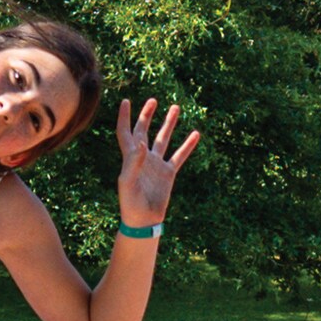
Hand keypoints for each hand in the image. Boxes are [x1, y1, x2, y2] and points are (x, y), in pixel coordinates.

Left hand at [116, 99, 199, 225]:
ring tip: (176, 108)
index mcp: (129, 157)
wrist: (143, 220)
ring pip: (163, 139)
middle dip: (147, 115)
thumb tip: (141, 142)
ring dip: (169, 124)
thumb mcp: (128, 182)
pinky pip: (179, 155)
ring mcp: (156, 164)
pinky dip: (187, 145)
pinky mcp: (168, 173)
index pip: (125, 132)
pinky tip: (195, 134)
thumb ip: (133, 162)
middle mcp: (142, 157)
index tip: (126, 101)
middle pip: (144, 130)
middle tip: (153, 100)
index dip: (124, 117)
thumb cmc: (130, 203)